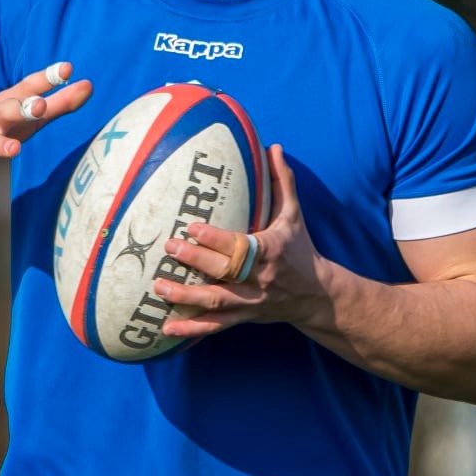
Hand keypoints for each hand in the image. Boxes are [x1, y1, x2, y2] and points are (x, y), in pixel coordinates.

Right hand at [0, 62, 92, 208]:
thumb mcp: (25, 115)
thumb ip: (57, 103)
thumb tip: (89, 85)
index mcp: (7, 103)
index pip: (28, 87)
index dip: (46, 78)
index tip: (66, 69)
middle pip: (6, 110)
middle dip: (22, 108)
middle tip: (40, 106)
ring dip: (1, 145)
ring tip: (14, 150)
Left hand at [153, 144, 325, 338]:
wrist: (316, 295)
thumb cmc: (300, 250)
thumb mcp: (294, 216)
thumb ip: (281, 182)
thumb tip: (273, 147)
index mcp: (271, 251)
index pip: (240, 245)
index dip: (215, 239)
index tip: (191, 227)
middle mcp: (260, 278)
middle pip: (225, 271)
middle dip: (196, 260)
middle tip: (169, 248)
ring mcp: (251, 301)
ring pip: (217, 301)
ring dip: (186, 296)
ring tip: (159, 286)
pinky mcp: (244, 317)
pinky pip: (215, 325)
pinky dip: (191, 328)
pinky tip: (167, 328)